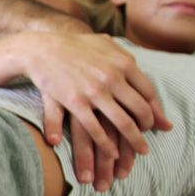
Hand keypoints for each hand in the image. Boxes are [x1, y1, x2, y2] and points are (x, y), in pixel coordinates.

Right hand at [26, 33, 171, 182]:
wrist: (41, 48)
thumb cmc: (72, 46)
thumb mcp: (103, 43)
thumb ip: (122, 53)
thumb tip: (137, 63)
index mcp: (123, 63)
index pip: (148, 92)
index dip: (154, 109)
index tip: (153, 119)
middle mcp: (113, 78)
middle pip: (140, 109)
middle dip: (147, 126)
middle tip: (146, 135)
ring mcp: (94, 92)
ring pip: (123, 122)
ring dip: (134, 140)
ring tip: (140, 150)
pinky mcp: (76, 103)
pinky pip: (96, 129)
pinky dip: (106, 144)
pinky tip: (112, 152)